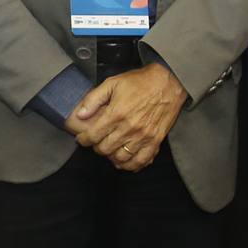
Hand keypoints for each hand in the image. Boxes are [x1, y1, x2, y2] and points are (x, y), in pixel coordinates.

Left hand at [71, 62, 187, 171]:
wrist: (168, 82)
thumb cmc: (140, 82)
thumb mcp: (112, 83)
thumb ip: (93, 99)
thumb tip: (80, 114)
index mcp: (116, 114)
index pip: (93, 136)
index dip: (83, 140)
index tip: (82, 138)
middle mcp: (129, 128)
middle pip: (104, 149)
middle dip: (96, 147)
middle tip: (96, 142)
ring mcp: (143, 136)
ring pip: (120, 158)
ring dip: (111, 156)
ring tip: (109, 150)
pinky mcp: (155, 141)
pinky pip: (141, 161)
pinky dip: (131, 165)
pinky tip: (125, 161)